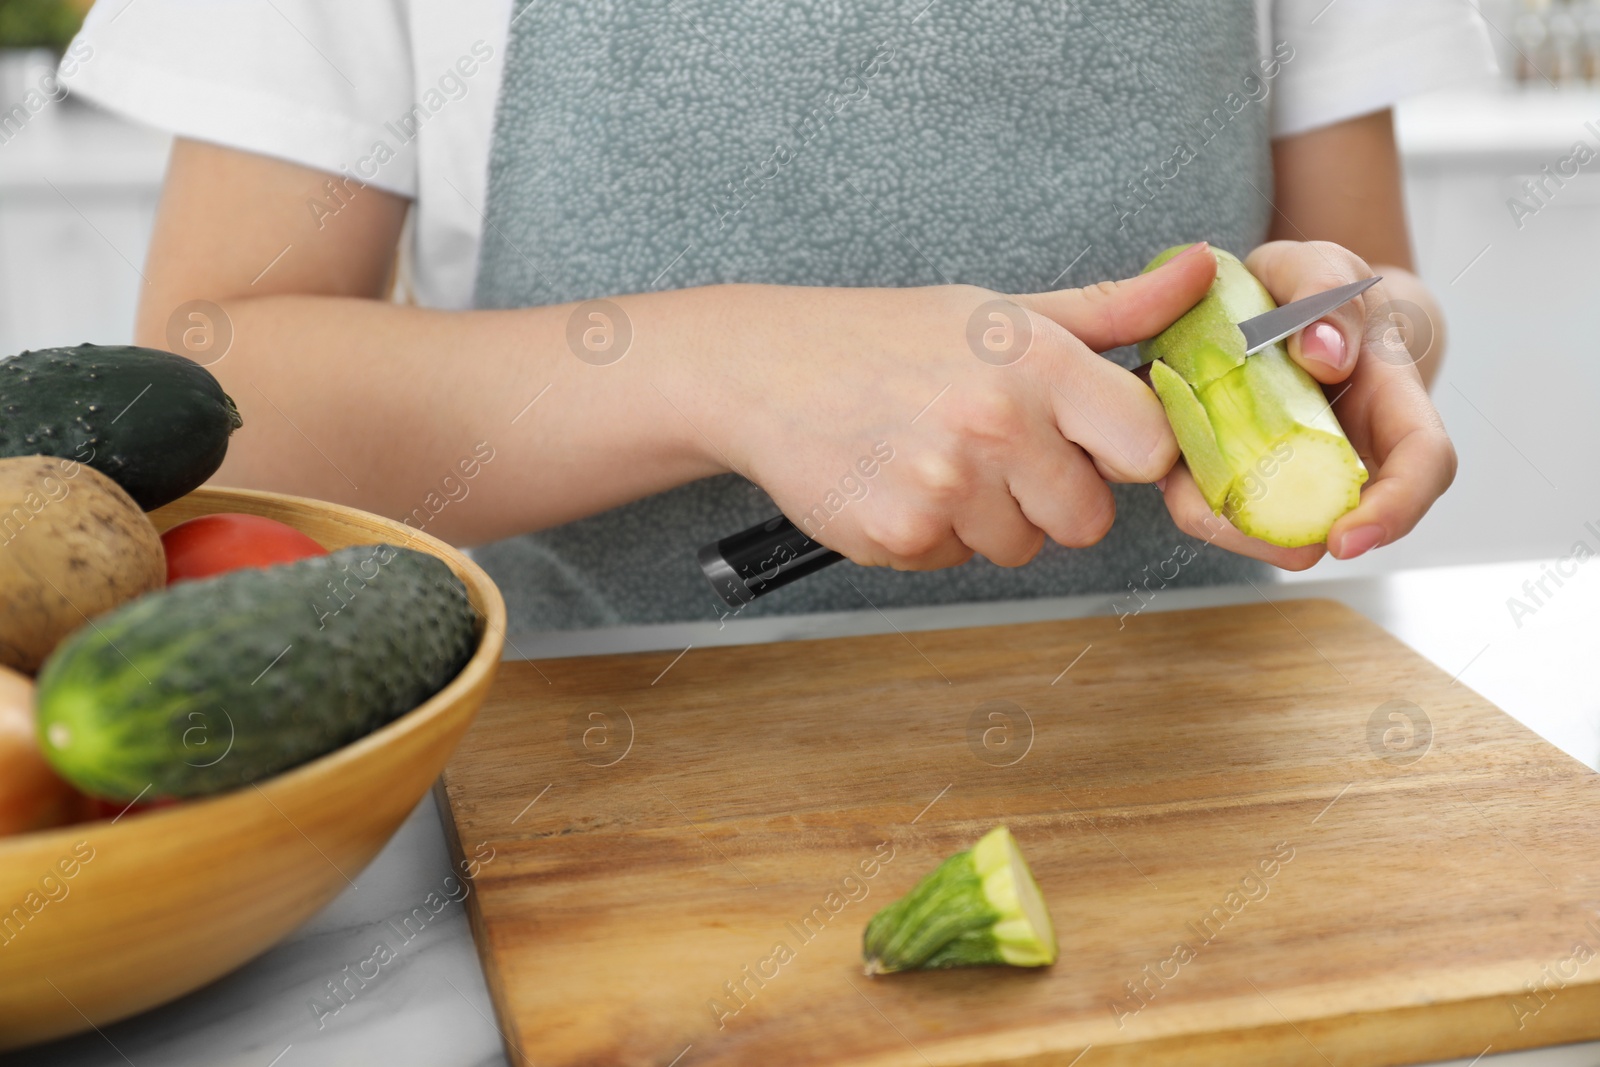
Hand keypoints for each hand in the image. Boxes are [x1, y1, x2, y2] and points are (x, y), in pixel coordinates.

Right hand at [684, 244, 1218, 569]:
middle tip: (995, 448)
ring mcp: (946, 488)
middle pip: (1088, 519)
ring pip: (1020, 548)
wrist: (766, 369)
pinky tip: (900, 482)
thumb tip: (1205, 273)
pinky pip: (956, 562)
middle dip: (1051, 496)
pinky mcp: (901, 537)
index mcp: (1036, 362)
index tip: (1092, 440)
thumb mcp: (1002, 311)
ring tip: (937, 459)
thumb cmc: (890, 338)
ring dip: (989, 518)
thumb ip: (1114, 310)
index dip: (1123, 452)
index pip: (1147, 446)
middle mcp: (996, 425)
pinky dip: (934, 535)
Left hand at [1157, 240, 1455, 567]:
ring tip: (1187, 491)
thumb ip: (1323, 290)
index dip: (1395, 510)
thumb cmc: (1311, 289)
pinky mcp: (1249, 479)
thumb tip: (1324, 355)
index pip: (1423, 464)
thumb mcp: (1317, 265)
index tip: (1344, 539)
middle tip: (1228, 518)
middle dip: (1283, 537)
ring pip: (1276, 528)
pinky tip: (1172, 473)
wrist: (1273, 307)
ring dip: (1228, 523)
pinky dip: (1195, 498)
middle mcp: (1356, 449)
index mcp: (1394, 398)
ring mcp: (1303, 474)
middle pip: (1339, 519)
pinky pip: (1225, 507)